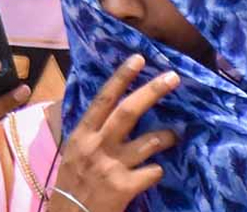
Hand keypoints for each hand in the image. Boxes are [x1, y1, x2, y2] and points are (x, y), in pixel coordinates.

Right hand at [49, 55, 179, 211]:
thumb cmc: (72, 185)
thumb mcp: (73, 153)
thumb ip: (92, 132)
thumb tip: (114, 107)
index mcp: (81, 135)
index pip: (103, 100)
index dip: (121, 77)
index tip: (139, 58)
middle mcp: (96, 146)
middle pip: (129, 111)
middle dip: (153, 91)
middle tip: (173, 77)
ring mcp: (111, 167)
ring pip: (150, 141)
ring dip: (167, 135)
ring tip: (175, 134)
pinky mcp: (124, 187)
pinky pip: (153, 171)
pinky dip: (157, 170)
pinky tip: (154, 173)